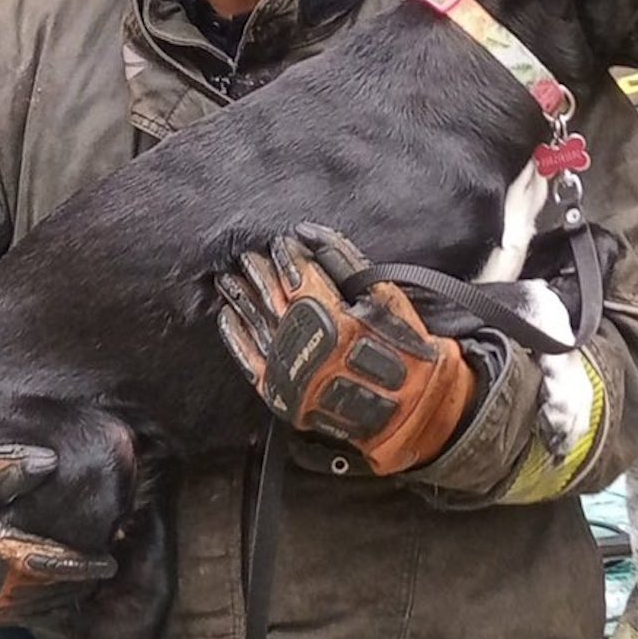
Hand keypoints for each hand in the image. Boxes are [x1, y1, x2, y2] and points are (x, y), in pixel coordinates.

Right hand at [0, 438, 115, 623]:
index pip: (44, 561)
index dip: (78, 565)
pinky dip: (25, 611)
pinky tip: (41, 602)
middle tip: (100, 578)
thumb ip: (12, 466)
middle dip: (71, 586)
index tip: (107, 563)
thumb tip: (50, 463)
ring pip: (19, 608)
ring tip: (79, 591)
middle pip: (37, 591)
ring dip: (52, 602)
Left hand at [216, 222, 475, 474]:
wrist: (410, 406)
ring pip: (255, 326)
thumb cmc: (403, 345)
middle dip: (258, 272)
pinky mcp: (282, 395)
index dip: (286, 255)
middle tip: (246, 255)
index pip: (298, 277)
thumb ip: (343, 260)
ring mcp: (291, 374)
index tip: (280, 241)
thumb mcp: (382, 296)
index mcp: (334, 323)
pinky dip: (236, 338)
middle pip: (271, 299)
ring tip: (227, 279)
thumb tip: (307, 233)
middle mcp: (306, 349)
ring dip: (240, 299)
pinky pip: (250, 362)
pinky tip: (227, 316)